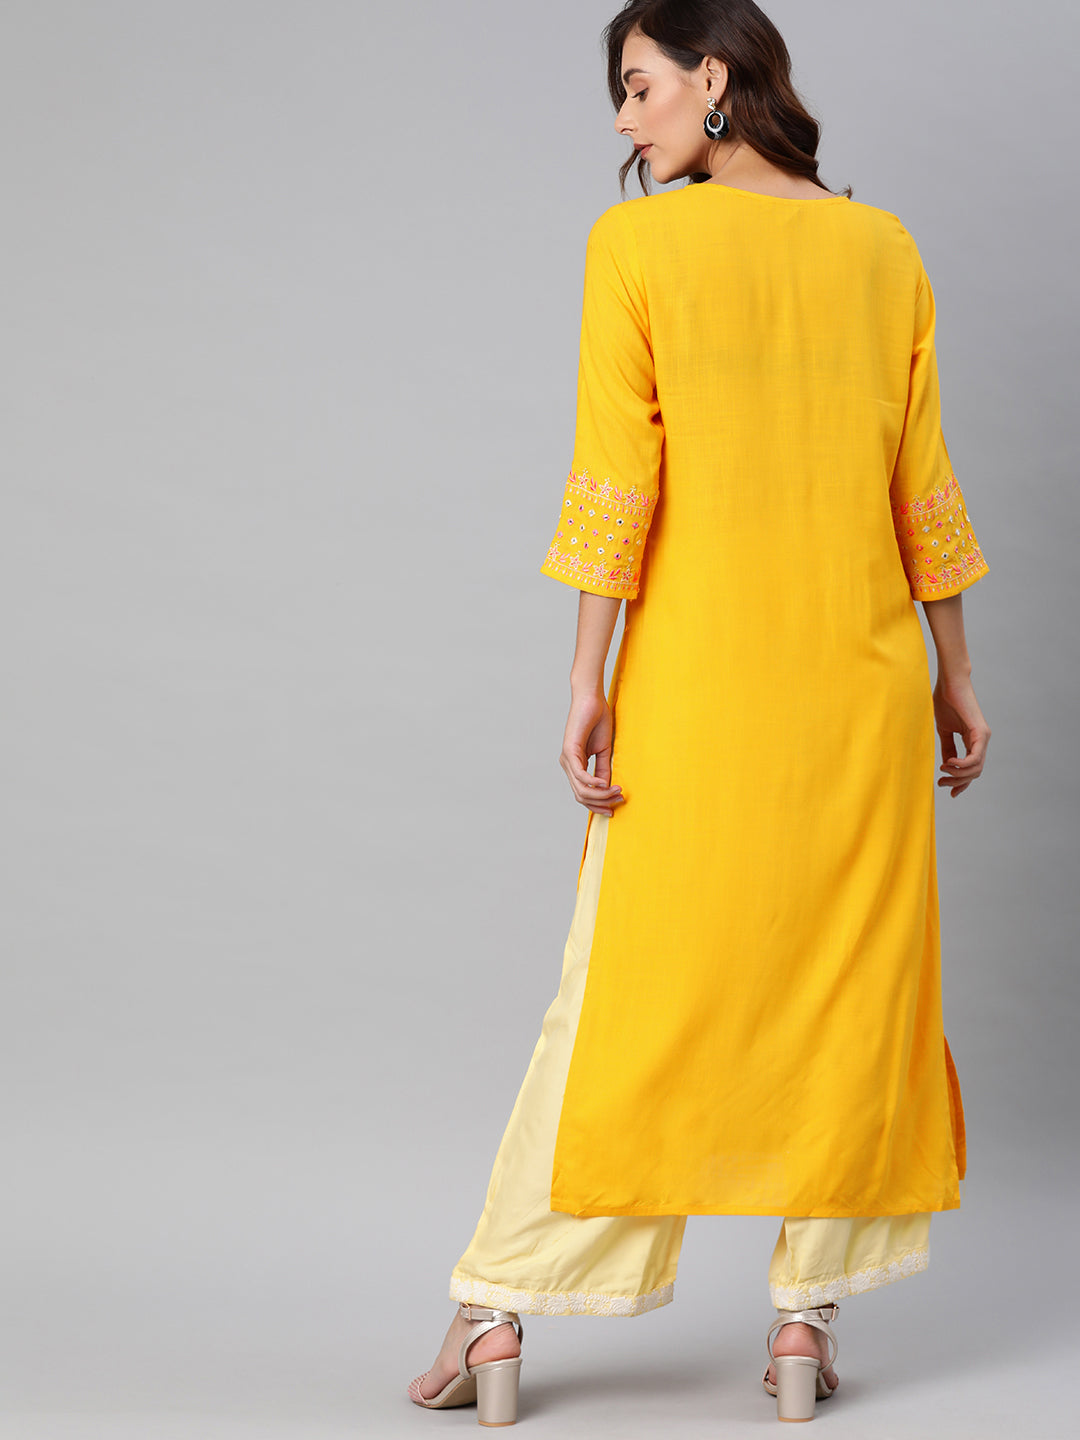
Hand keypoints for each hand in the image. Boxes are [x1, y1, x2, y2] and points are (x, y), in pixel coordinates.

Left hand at [558, 689, 626, 815]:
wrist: (592, 700)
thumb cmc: (598, 721)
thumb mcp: (604, 751)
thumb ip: (603, 770)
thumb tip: (608, 789)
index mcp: (575, 765)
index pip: (582, 793)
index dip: (598, 803)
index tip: (615, 806)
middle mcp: (567, 764)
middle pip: (581, 795)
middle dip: (601, 802)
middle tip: (618, 800)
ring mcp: (566, 759)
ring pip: (581, 789)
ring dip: (601, 794)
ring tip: (617, 792)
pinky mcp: (569, 752)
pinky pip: (580, 776)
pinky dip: (594, 783)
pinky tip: (606, 784)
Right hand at [932, 673, 989, 797]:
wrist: (949, 684)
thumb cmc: (945, 702)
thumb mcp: (944, 730)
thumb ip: (948, 748)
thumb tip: (948, 765)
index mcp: (973, 740)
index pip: (972, 769)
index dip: (962, 783)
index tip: (950, 793)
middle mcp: (981, 741)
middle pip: (975, 772)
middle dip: (958, 782)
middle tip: (941, 783)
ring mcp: (983, 737)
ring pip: (976, 768)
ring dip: (959, 775)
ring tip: (943, 771)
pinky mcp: (981, 733)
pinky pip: (975, 758)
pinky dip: (962, 765)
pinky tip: (949, 764)